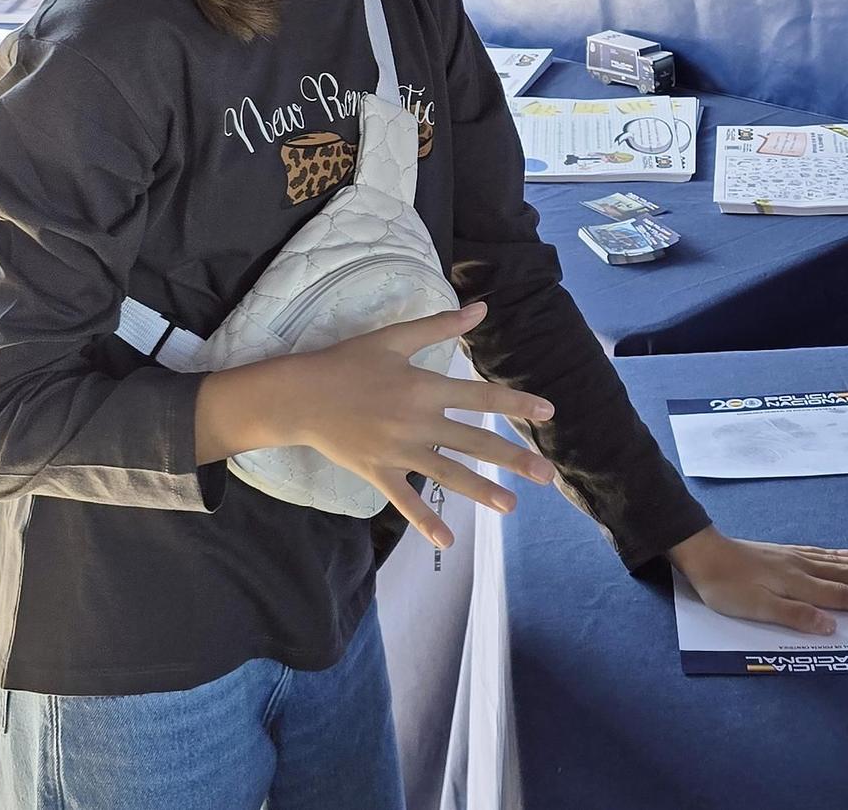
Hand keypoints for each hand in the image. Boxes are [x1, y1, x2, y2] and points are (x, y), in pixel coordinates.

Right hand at [210, 304, 556, 551]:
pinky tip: (447, 540)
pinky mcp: (378, 472)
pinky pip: (405, 500)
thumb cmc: (348, 362)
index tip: (547, 413)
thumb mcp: (394, 338)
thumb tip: (480, 307)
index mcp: (425, 387)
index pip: (481, 396)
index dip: (516, 403)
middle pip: (474, 441)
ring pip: (448, 473)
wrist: (299, 395)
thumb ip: (440, 326)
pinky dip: (425, 521)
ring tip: (511, 505)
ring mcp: (398, 451)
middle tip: (547, 475)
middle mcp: (417, 422)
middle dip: (513, 458)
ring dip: (481, 490)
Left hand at [668, 527, 847, 634]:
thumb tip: (833, 624)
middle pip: (846, 575)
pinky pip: (819, 553)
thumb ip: (796, 616)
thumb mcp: (757, 608)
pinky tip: (845, 553)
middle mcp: (802, 568)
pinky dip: (837, 555)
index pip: (841, 595)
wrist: (703, 553)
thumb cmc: (727, 587)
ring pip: (836, 562)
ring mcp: (793, 557)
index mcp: (798, 584)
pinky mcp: (783, 553)